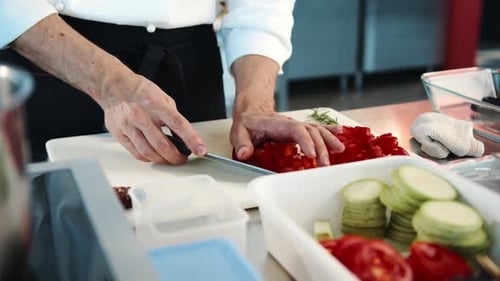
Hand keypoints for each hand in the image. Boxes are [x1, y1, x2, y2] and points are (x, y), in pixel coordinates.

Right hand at [11, 14, 205, 163]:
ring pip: (147, 151)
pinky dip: (146, 157)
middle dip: (177, 155)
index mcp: (153, 101)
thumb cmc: (137, 85)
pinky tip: (153, 157)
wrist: (107, 81)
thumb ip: (171, 114)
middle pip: (161, 143)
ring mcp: (125, 124)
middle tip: (186, 158)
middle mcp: (139, 114)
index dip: (190, 139)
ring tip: (172, 160)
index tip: (200, 150)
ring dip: (162, 159)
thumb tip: (183, 133)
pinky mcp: (116, 132)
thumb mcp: (160, 94)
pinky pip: (133, 151)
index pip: (177, 123)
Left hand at [230, 110, 344, 165]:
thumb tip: (245, 153)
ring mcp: (296, 126)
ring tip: (339, 151)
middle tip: (324, 163)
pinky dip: (329, 130)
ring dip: (328, 140)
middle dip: (320, 146)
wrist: (251, 111)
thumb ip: (241, 142)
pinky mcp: (299, 129)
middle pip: (310, 131)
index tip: (311, 154)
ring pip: (316, 129)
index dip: (305, 140)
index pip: (295, 129)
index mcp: (276, 123)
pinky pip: (316, 128)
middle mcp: (289, 123)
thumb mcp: (238, 131)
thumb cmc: (247, 123)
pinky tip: (340, 133)